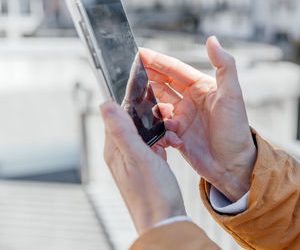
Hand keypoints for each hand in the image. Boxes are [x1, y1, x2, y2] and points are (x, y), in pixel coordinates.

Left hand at [100, 100, 185, 234]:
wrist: (166, 221)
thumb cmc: (152, 194)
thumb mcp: (138, 157)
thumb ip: (122, 130)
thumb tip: (105, 104)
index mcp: (114, 149)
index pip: (116, 116)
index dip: (132, 104)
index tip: (149, 98)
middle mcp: (122, 153)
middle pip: (134, 122)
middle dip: (152, 116)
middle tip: (169, 115)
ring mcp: (136, 159)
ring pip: (147, 132)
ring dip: (162, 129)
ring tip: (175, 134)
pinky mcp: (149, 164)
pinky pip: (156, 144)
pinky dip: (167, 141)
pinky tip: (176, 144)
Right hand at [140, 36, 255, 201]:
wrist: (233, 166)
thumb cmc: (235, 130)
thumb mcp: (232, 95)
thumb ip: (224, 66)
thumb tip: (213, 40)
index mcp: (203, 88)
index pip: (176, 69)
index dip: (158, 61)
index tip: (140, 53)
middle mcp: (191, 100)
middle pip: (163, 83)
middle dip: (147, 76)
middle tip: (129, 72)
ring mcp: (183, 117)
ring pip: (158, 103)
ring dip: (148, 101)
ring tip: (136, 99)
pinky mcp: (177, 134)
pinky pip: (160, 124)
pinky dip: (156, 124)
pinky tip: (157, 126)